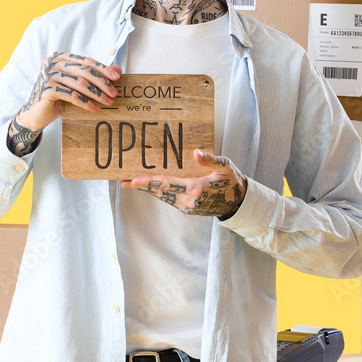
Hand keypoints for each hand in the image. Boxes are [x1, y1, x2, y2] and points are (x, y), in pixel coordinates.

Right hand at [7, 52, 121, 156]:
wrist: (37, 114)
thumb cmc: (58, 97)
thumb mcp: (77, 85)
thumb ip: (95, 75)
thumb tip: (118, 69)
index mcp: (61, 57)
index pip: (87, 61)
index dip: (103, 69)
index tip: (117, 78)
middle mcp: (53, 62)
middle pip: (85, 71)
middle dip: (102, 83)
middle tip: (114, 93)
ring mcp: (49, 75)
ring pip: (80, 83)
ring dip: (97, 94)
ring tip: (108, 103)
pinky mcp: (47, 89)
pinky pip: (72, 96)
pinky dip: (86, 103)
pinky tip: (96, 109)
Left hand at [119, 149, 248, 217]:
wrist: (238, 203)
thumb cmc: (232, 181)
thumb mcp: (226, 167)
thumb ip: (211, 160)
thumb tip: (196, 153)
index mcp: (196, 188)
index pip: (167, 184)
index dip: (149, 182)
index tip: (133, 180)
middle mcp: (189, 200)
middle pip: (160, 192)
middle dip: (141, 187)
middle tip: (123, 182)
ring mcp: (187, 207)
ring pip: (162, 197)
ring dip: (148, 190)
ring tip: (131, 183)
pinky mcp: (187, 209)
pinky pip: (168, 199)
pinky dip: (158, 192)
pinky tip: (150, 186)